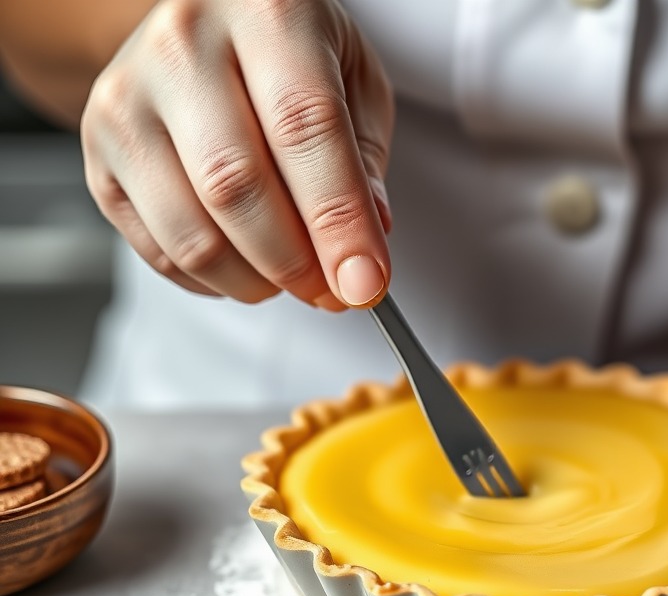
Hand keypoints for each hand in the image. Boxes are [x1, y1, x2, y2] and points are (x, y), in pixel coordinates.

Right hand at [81, 0, 392, 309]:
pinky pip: (159, 251)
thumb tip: (359, 256)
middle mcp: (183, 46)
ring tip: (290, 279)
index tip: (365, 284)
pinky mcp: (99, 149)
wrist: (207, 24)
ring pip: (192, 234)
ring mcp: (128, 98)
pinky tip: (245, 266)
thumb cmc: (289, 54)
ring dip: (254, 283)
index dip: (338, 222)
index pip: (303, 129)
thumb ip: (365, 166)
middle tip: (331, 291)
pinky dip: (214, 282)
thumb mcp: (354, 84)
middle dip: (295, 264)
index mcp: (263, 12)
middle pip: (235, 186)